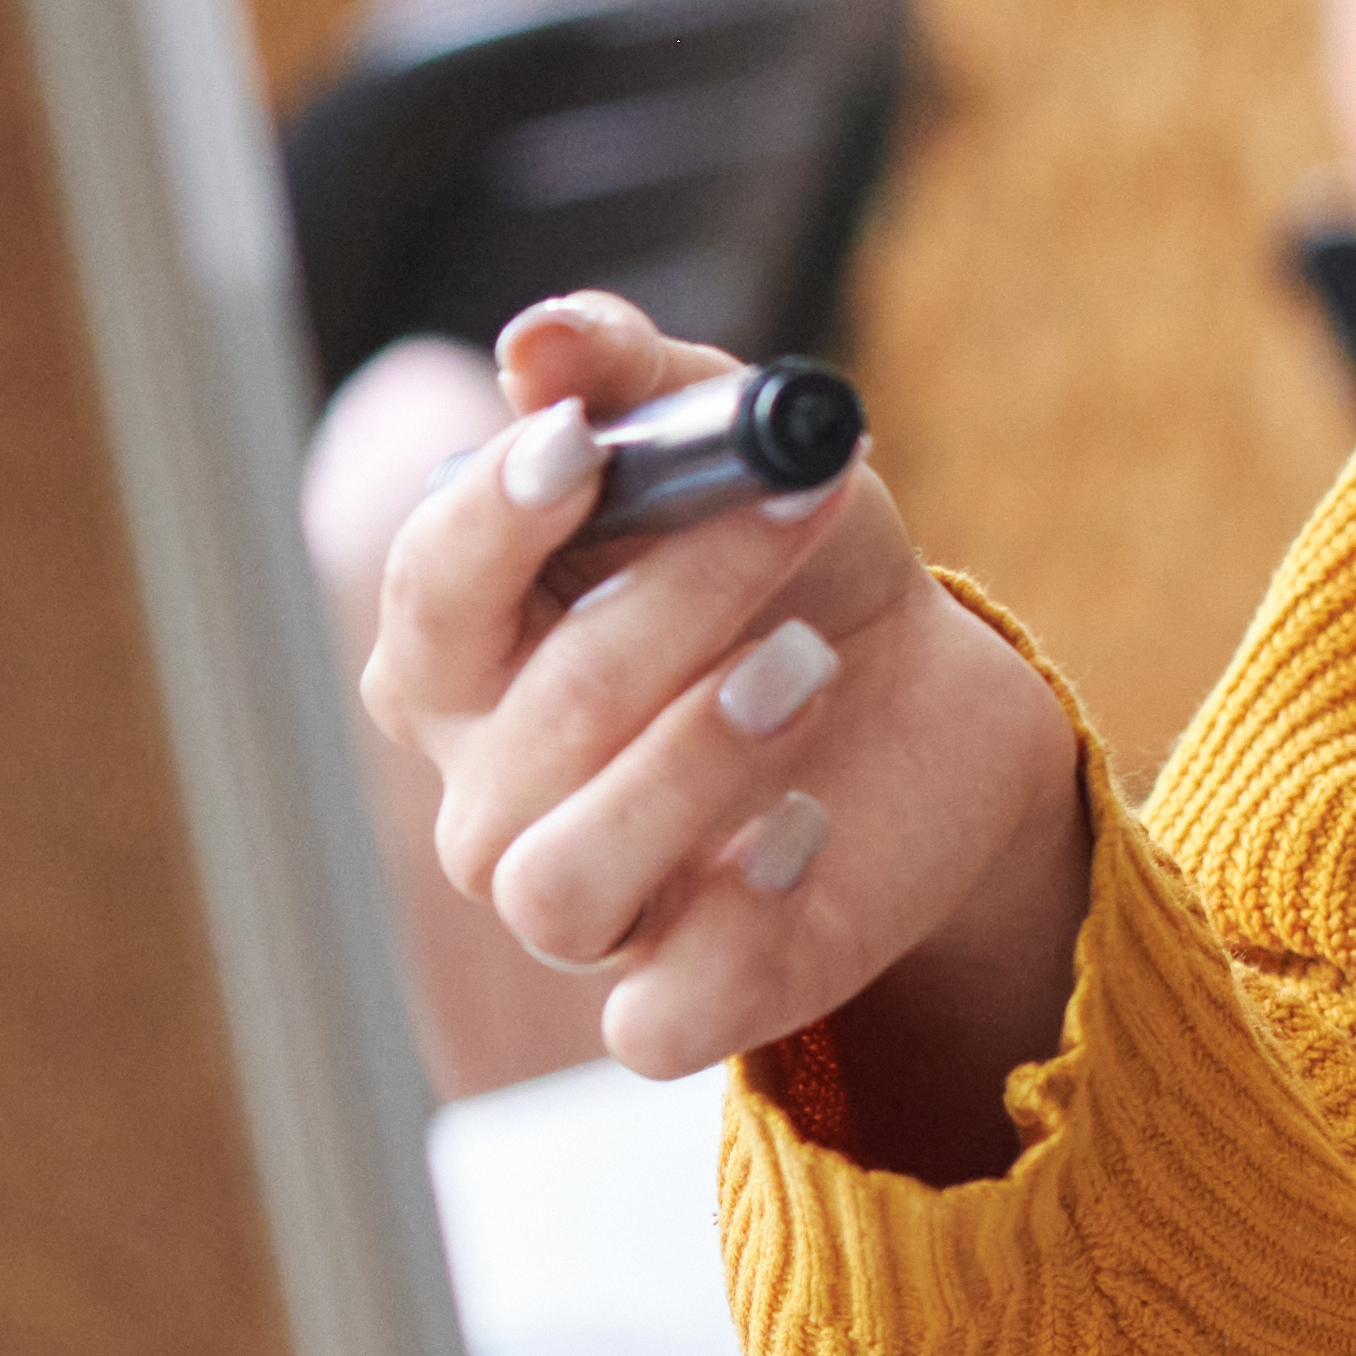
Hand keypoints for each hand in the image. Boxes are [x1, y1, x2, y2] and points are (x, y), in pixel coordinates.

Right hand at [355, 296, 1090, 1162]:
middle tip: (794, 510)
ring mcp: (585, 904)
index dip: (490, 519)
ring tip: (810, 666)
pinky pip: (656, 1014)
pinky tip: (805, 832)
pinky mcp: (689, 991)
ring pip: (561, 880)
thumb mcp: (743, 450)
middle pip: (533, 721)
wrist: (930, 695)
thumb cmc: (792, 566)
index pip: (425, 594)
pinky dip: (730, 928)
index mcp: (474, 654)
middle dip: (672, 601)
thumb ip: (637, 384)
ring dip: (693, 762)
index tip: (582, 447)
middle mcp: (496, 793)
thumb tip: (539, 340)